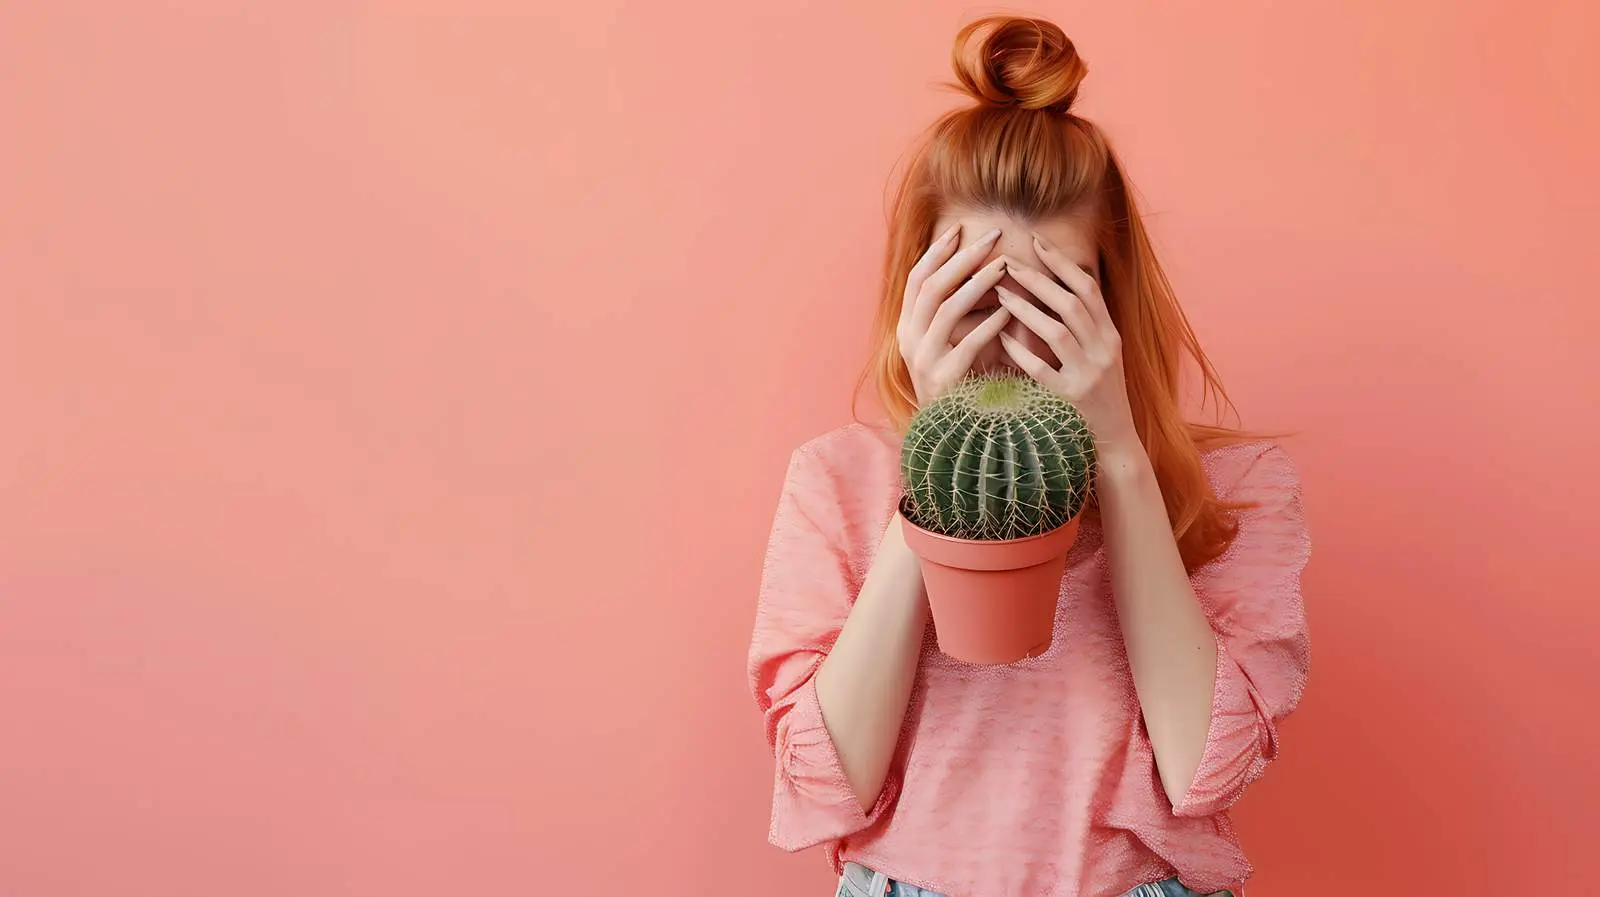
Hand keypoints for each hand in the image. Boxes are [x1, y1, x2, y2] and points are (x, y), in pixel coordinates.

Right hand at [897, 224, 1012, 404]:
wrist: (950, 433)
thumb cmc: (959, 381)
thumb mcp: (948, 341)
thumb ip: (955, 309)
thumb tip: (980, 266)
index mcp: (907, 327)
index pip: (917, 279)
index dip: (937, 252)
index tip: (960, 229)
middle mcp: (909, 340)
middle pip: (932, 287)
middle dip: (962, 258)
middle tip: (992, 237)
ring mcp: (924, 360)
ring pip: (947, 310)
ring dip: (978, 284)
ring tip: (1005, 267)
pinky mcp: (944, 379)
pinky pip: (968, 344)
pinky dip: (990, 324)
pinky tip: (1010, 311)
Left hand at [995, 232, 1141, 458]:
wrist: (1114, 442)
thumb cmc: (1099, 395)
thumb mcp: (1101, 354)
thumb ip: (1084, 323)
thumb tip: (1056, 284)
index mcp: (1111, 335)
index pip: (1088, 289)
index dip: (1061, 263)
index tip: (1036, 241)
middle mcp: (1104, 350)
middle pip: (1071, 304)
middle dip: (1039, 279)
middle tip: (1008, 262)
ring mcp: (1089, 375)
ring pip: (1057, 332)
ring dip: (1027, 310)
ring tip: (1000, 294)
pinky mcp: (1071, 399)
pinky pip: (1042, 371)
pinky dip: (1021, 352)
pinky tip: (1001, 339)